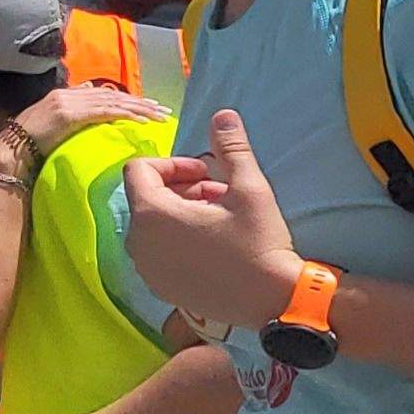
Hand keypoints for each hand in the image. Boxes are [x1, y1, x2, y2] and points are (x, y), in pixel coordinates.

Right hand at [11, 84, 169, 159]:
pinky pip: (105, 113)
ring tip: (160, 115)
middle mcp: (68, 94)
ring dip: (140, 108)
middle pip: (113, 95)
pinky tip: (142, 121)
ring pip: (114, 102)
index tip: (148, 106)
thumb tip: (92, 94)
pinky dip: (126, 115)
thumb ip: (73, 107)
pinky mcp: (70, 114)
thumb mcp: (53, 121)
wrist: (11, 150)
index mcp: (64, 95)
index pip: (104, 94)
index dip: (128, 99)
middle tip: (163, 109)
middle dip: (141, 102)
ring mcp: (69, 102)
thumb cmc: (30, 143)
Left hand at [123, 110, 306, 330]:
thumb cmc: (259, 243)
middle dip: (178, 188)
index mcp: (153, 214)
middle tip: (219, 192)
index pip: (139, 170)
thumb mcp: (249, 189)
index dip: (172, 164)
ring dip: (179, 214)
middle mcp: (139, 242)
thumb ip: (231, 149)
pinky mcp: (160, 288)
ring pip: (152, 226)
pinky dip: (177, 241)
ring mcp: (148, 269)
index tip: (207, 172)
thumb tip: (223, 114)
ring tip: (219, 218)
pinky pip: (158, 253)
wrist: (273, 300)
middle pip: (145, 198)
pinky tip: (213, 246)